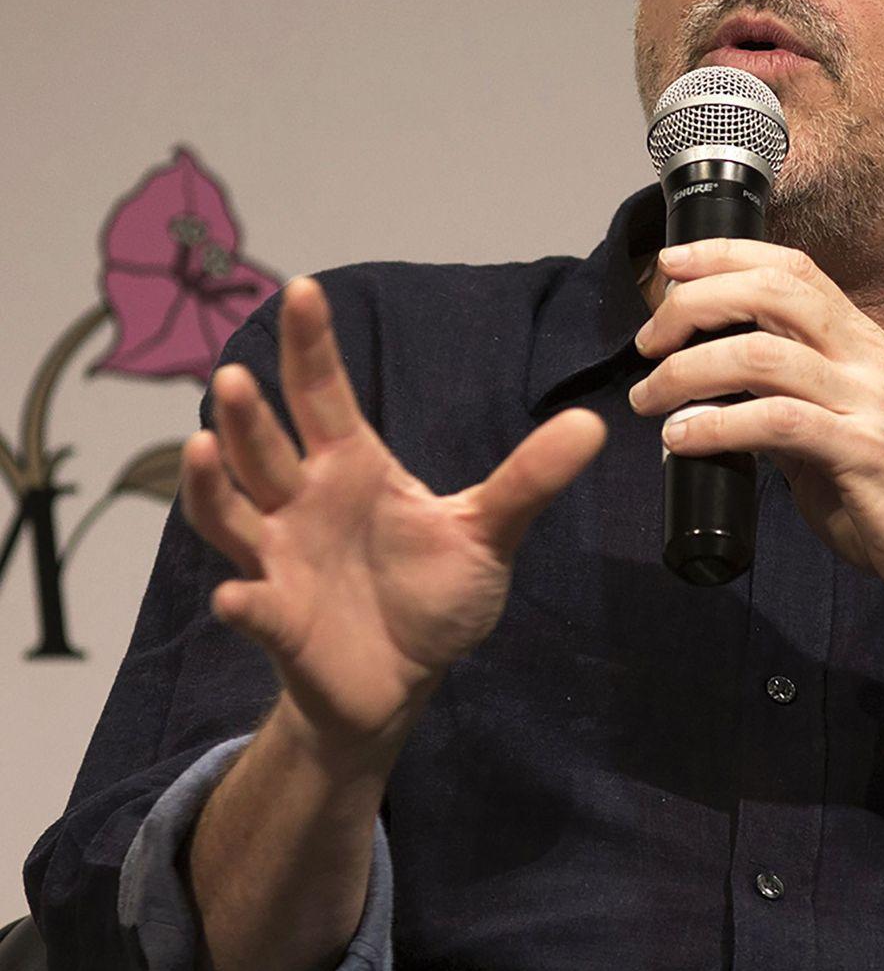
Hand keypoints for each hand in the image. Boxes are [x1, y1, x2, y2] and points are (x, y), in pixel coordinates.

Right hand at [180, 276, 607, 748]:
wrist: (403, 681)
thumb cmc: (434, 594)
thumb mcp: (489, 532)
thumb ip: (529, 479)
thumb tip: (594, 423)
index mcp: (352, 466)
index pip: (323, 394)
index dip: (310, 345)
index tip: (302, 289)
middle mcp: (303, 502)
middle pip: (264, 448)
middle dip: (246, 414)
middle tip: (234, 375)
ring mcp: (280, 559)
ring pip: (231, 513)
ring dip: (211, 485)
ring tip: (201, 449)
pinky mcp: (279, 620)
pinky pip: (254, 607)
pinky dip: (244, 603)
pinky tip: (237, 599)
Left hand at [627, 239, 883, 637]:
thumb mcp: (840, 432)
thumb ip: (788, 405)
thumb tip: (719, 398)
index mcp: (863, 344)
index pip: (792, 269)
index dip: (726, 255)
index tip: (669, 266)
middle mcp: (869, 359)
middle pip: (773, 291)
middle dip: (695, 304)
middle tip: (648, 342)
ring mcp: (871, 403)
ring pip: (762, 353)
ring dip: (688, 372)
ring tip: (649, 400)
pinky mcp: (866, 454)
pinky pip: (777, 421)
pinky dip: (716, 425)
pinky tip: (683, 438)